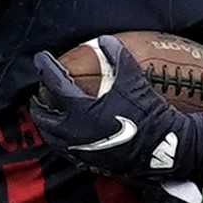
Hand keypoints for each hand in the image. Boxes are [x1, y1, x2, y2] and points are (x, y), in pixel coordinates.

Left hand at [29, 36, 185, 180]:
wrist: (164, 148)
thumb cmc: (147, 113)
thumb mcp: (133, 80)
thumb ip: (117, 56)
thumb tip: (105, 39)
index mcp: (79, 111)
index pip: (55, 84)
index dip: (46, 67)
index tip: (41, 58)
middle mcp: (74, 133)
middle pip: (44, 117)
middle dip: (38, 105)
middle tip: (38, 96)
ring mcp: (80, 151)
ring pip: (53, 138)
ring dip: (47, 125)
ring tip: (49, 117)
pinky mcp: (91, 163)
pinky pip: (68, 151)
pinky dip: (62, 141)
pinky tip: (69, 138)